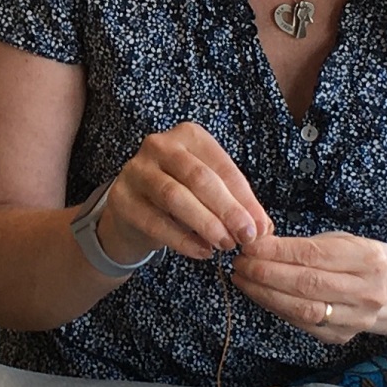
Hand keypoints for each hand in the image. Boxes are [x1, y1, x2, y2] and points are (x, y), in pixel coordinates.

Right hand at [100, 122, 272, 262]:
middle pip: (200, 178)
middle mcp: (161, 145)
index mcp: (189, 135)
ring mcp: (137, 170)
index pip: (223, 167)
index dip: (245, 199)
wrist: (132, 211)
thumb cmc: (180, 194)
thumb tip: (264, 228)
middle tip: (245, 237)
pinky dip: (182, 239)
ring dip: (205, 223)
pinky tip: (201, 251)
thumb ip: (236, 204)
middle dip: (227, 210)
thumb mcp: (209, 192)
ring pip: (176, 197)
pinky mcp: (122, 198)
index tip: (261, 227)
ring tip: (224, 245)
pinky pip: (155, 221)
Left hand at [231, 231, 386, 343]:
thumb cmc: (357, 259)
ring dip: (266, 294)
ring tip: (243, 280)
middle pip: (307, 283)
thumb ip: (307, 245)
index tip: (251, 246)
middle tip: (241, 263)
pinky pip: (303, 324)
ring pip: (303, 309)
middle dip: (267, 273)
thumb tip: (261, 244)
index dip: (279, 251)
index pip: (315, 254)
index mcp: (369, 258)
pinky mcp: (341, 337)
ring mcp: (356, 318)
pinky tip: (260, 295)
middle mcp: (366, 291)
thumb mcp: (342, 241)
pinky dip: (277, 308)